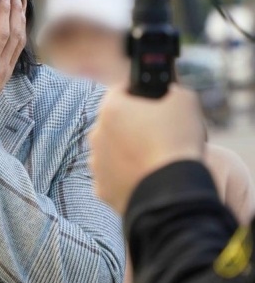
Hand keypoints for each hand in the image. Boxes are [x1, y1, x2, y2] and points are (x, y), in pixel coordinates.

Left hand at [89, 83, 205, 213]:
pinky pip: (114, 178)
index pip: (120, 91)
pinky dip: (127, 177)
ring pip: (111, 152)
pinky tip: (147, 178)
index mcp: (111, 109)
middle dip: (132, 125)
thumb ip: (171, 91)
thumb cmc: (177, 142)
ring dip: (127, 152)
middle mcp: (97, 135)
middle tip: (157, 133)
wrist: (172, 192)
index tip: (152, 100)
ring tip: (154, 159)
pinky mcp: (102, 189)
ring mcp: (97, 164)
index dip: (138, 92)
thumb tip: (169, 93)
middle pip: (114, 124)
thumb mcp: (185, 100)